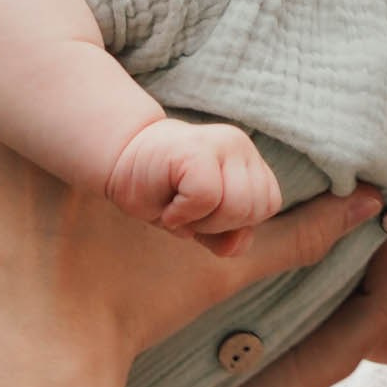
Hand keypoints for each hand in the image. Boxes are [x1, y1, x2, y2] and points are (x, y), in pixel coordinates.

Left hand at [0, 89, 380, 383]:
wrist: (43, 365)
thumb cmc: (134, 314)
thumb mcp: (219, 267)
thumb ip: (297, 231)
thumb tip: (372, 203)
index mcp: (112, 122)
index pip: (111, 53)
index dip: (119, 53)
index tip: (128, 69)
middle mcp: (40, 116)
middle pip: (52, 51)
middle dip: (68, 56)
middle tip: (86, 76)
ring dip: (14, 80)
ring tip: (43, 101)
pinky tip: (2, 138)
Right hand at [104, 116, 284, 250]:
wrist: (118, 163)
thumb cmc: (161, 192)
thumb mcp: (201, 223)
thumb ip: (228, 237)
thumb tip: (238, 243)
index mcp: (249, 161)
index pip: (268, 204)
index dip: (236, 221)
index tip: (203, 211)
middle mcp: (241, 146)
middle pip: (256, 208)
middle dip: (219, 223)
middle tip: (187, 210)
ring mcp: (222, 143)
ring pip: (238, 206)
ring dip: (203, 221)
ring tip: (179, 207)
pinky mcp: (197, 149)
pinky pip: (207, 197)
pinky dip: (183, 213)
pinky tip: (167, 205)